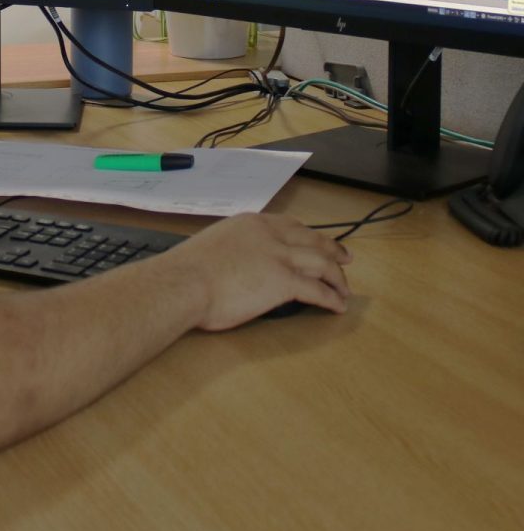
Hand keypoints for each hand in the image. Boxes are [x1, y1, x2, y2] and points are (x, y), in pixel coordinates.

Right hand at [168, 212, 352, 330]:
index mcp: (250, 223)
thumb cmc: (187, 271)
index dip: (308, 234)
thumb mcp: (213, 246)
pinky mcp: (283, 282)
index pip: (289, 225)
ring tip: (344, 289)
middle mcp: (268, 234)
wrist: (184, 283)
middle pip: (312, 240)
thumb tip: (237, 263)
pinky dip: (331, 298)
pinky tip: (337, 306)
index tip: (318, 241)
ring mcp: (278, 256)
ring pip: (321, 263)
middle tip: (346, 258)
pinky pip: (317, 290)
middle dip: (332, 249)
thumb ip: (233, 248)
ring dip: (337, 277)